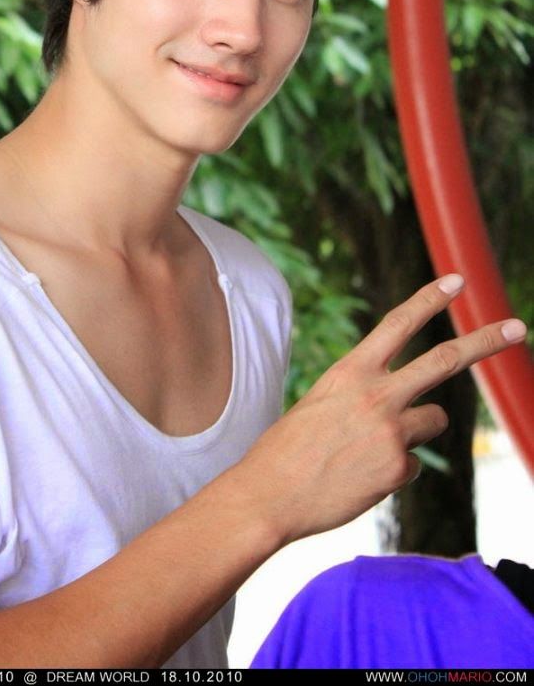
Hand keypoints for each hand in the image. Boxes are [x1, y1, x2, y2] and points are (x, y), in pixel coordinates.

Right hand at [235, 274, 525, 547]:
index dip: (429, 299)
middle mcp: (376, 393)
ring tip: (370, 449)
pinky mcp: (397, 467)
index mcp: (351, 371)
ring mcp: (390, 430)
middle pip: (445, 359)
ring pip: (436, 420)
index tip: (457, 281)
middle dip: (486, 341)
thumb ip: (362, 394)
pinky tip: (359, 479)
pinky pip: (413, 464)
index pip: (398, 324)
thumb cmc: (288, 450)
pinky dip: (393, 472)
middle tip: (517, 327)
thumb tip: (400, 408)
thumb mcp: (321, 402)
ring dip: (416, 430)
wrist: (268, 495)